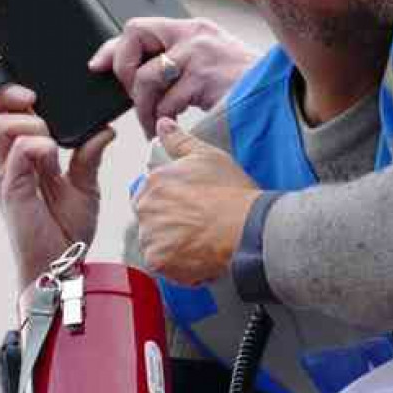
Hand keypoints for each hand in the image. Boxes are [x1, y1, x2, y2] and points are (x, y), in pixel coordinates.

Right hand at [0, 85, 114, 291]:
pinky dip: (40, 144)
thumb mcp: (83, 186)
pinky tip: (54, 155)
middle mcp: (3, 166)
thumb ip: (88, 156)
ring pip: (0, 126)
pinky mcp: (13, 191)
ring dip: (31, 122)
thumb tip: (104, 129)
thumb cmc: (66, 230)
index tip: (32, 93)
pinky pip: (19, 152)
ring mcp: (5, 178)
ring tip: (53, 143)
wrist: (62, 266)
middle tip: (36, 101)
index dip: (1, 95)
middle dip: (10, 96)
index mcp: (15, 161)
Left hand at [89, 17, 258, 137]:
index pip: (139, 27)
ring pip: (146, 78)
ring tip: (152, 125)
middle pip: (134, 35)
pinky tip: (170, 128)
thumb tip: (140, 78)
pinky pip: (167, 101)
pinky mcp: (204, 78)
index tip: (96, 66)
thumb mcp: (210, 66)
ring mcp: (199, 54)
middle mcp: (194, 34)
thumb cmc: (247, 88)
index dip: (111, 47)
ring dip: (143, 109)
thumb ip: (179, 64)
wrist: (281, 99)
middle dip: (124, 71)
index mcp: (194, 29)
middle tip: (135, 98)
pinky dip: (162, 120)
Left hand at [135, 118, 260, 284]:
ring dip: (174, 247)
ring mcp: (150, 236)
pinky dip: (180, 267)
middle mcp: (146, 208)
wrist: (246, 228)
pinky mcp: (158, 261)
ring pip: (157, 244)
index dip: (173, 202)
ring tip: (202, 242)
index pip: (151, 194)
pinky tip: (201, 257)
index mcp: (154, 181)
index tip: (192, 208)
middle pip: (151, 221)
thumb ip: (179, 140)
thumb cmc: (231, 193)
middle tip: (200, 226)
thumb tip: (163, 124)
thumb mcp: (207, 156)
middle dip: (171, 225)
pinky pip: (165, 267)